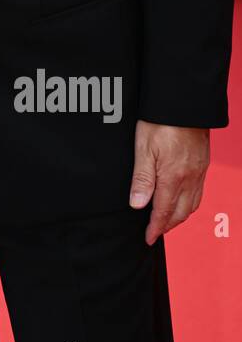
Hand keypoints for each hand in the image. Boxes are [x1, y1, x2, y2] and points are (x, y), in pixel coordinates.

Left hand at [129, 121, 209, 244]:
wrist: (185, 103)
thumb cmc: (161, 121)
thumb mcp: (143, 148)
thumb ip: (142, 179)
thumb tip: (137, 205)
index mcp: (173, 177)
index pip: (163, 211)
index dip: (156, 228)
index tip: (148, 238)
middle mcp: (190, 178)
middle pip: (180, 213)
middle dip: (168, 226)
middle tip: (155, 232)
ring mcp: (199, 172)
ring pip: (193, 204)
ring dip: (180, 216)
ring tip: (167, 220)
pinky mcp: (204, 164)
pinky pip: (199, 192)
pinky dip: (190, 203)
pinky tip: (182, 200)